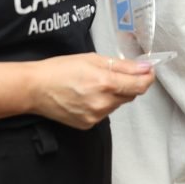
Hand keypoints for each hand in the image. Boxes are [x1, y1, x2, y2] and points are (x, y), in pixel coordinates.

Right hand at [28, 54, 154, 128]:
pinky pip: (105, 112)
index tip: (148, 71)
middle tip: (114, 73)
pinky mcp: (88, 124)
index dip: (148, 77)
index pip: (140, 85)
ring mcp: (95, 116)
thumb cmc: (61, 69)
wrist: (35, 88)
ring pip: (117, 103)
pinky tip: (87, 95)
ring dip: (115, 93)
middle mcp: (103, 102)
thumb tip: (144, 67)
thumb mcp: (93, 59)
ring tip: (95, 83)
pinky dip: (102, 103)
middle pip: (130, 95)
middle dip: (128, 83)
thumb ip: (122, 65)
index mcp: (106, 83)